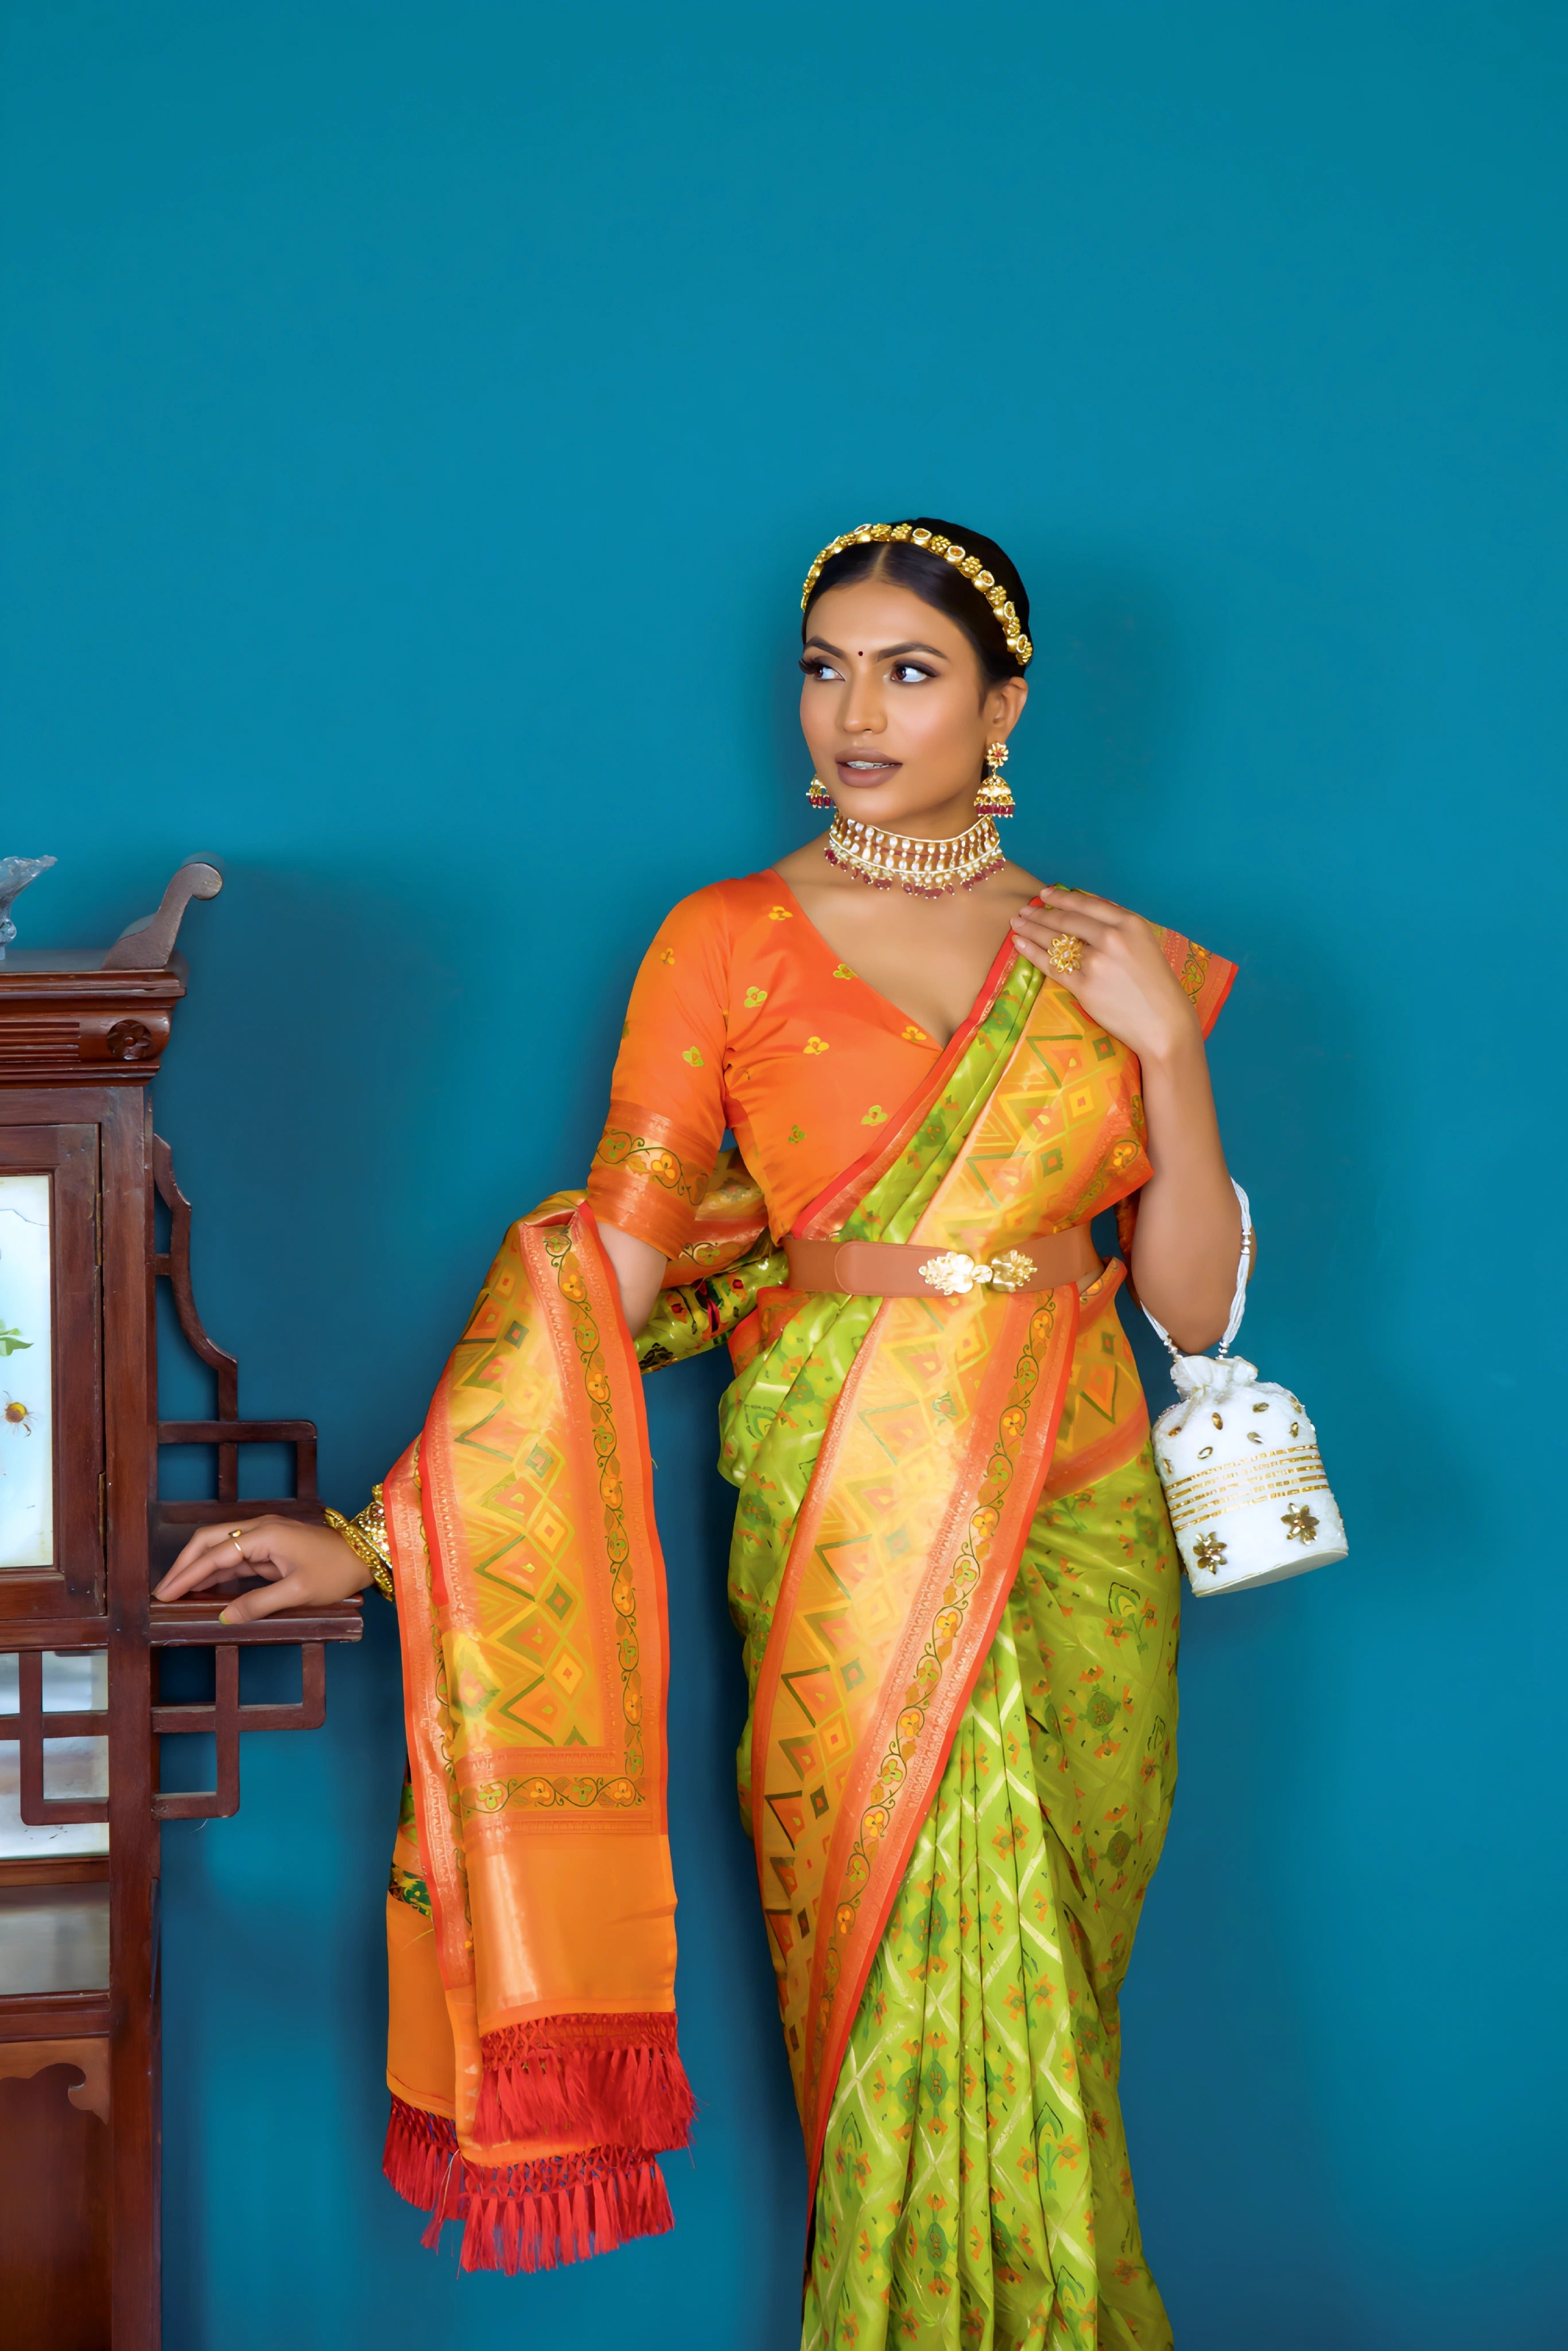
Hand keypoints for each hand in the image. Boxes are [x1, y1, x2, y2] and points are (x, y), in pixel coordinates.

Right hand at [153, 1515, 370, 1624]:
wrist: (364, 1557)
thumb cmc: (336, 1571)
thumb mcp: (298, 1591)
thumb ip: (259, 1603)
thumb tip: (224, 1618)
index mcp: (265, 1534)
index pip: (215, 1553)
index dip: (187, 1574)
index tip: (166, 1593)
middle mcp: (260, 1529)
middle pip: (210, 1542)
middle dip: (184, 1565)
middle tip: (163, 1593)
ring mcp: (264, 1537)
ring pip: (220, 1549)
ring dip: (197, 1569)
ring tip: (175, 1593)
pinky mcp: (270, 1549)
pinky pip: (235, 1558)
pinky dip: (216, 1572)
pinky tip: (202, 1588)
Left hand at [1011, 888, 1199, 1064]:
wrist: (1164, 1023)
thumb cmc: (1157, 985)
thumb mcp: (1144, 943)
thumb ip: (1118, 928)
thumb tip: (1086, 915)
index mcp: (1129, 923)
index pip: (1086, 905)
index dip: (1062, 898)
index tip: (1045, 894)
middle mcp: (1111, 937)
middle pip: (1066, 921)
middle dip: (1041, 913)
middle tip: (1024, 910)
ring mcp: (1096, 962)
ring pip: (1055, 940)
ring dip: (1031, 929)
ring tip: (1017, 923)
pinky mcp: (1084, 986)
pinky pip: (1051, 966)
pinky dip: (1032, 952)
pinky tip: (1020, 944)